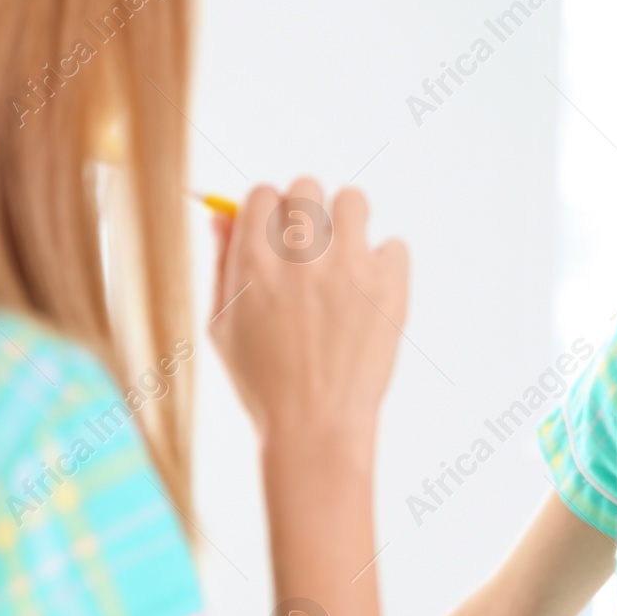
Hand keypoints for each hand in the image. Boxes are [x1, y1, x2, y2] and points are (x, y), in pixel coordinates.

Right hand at [209, 178, 407, 449]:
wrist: (315, 428)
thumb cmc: (262, 382)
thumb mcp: (222, 326)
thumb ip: (221, 265)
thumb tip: (220, 217)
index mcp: (254, 261)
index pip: (262, 193)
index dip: (267, 213)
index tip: (274, 237)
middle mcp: (301, 256)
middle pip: (306, 187)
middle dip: (305, 212)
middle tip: (309, 250)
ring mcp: (349, 268)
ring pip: (354, 201)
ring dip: (347, 223)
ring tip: (343, 261)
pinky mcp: (389, 287)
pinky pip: (395, 245)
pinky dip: (385, 264)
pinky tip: (369, 294)